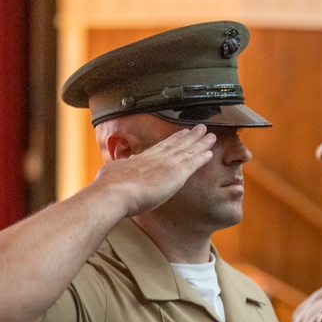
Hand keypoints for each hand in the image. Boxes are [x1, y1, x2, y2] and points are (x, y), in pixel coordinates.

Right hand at [91, 124, 216, 216]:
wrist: (114, 192)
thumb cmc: (110, 186)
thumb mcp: (114, 170)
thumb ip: (123, 165)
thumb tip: (126, 161)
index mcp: (143, 157)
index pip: (162, 146)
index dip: (174, 139)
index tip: (182, 133)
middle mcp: (157, 157)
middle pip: (178, 144)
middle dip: (190, 136)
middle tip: (201, 128)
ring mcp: (167, 164)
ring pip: (188, 150)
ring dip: (200, 142)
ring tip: (210, 135)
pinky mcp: (176, 174)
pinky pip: (193, 163)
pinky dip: (202, 157)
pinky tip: (210, 152)